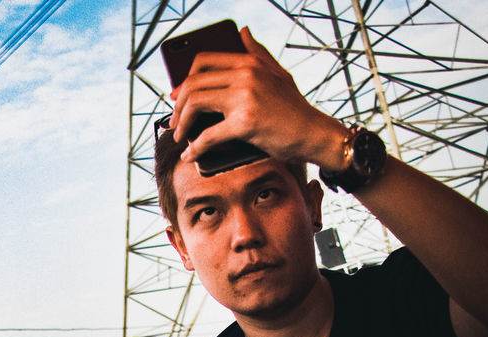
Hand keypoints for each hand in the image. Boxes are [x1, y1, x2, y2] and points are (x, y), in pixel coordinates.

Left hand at [169, 26, 345, 168]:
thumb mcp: (277, 73)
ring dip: (181, 123)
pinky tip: (190, 155)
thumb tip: (242, 31)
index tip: (176, 96)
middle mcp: (246, 75)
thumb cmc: (294, 108)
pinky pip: (208, 136)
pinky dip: (194, 148)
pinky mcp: (245, 123)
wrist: (314, 133)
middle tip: (174, 122)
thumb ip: (257, 52)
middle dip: (178, 105)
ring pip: (195, 104)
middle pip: (194, 84)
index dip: (183, 80)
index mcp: (249, 62)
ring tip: (179, 137)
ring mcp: (245, 97)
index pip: (203, 61)